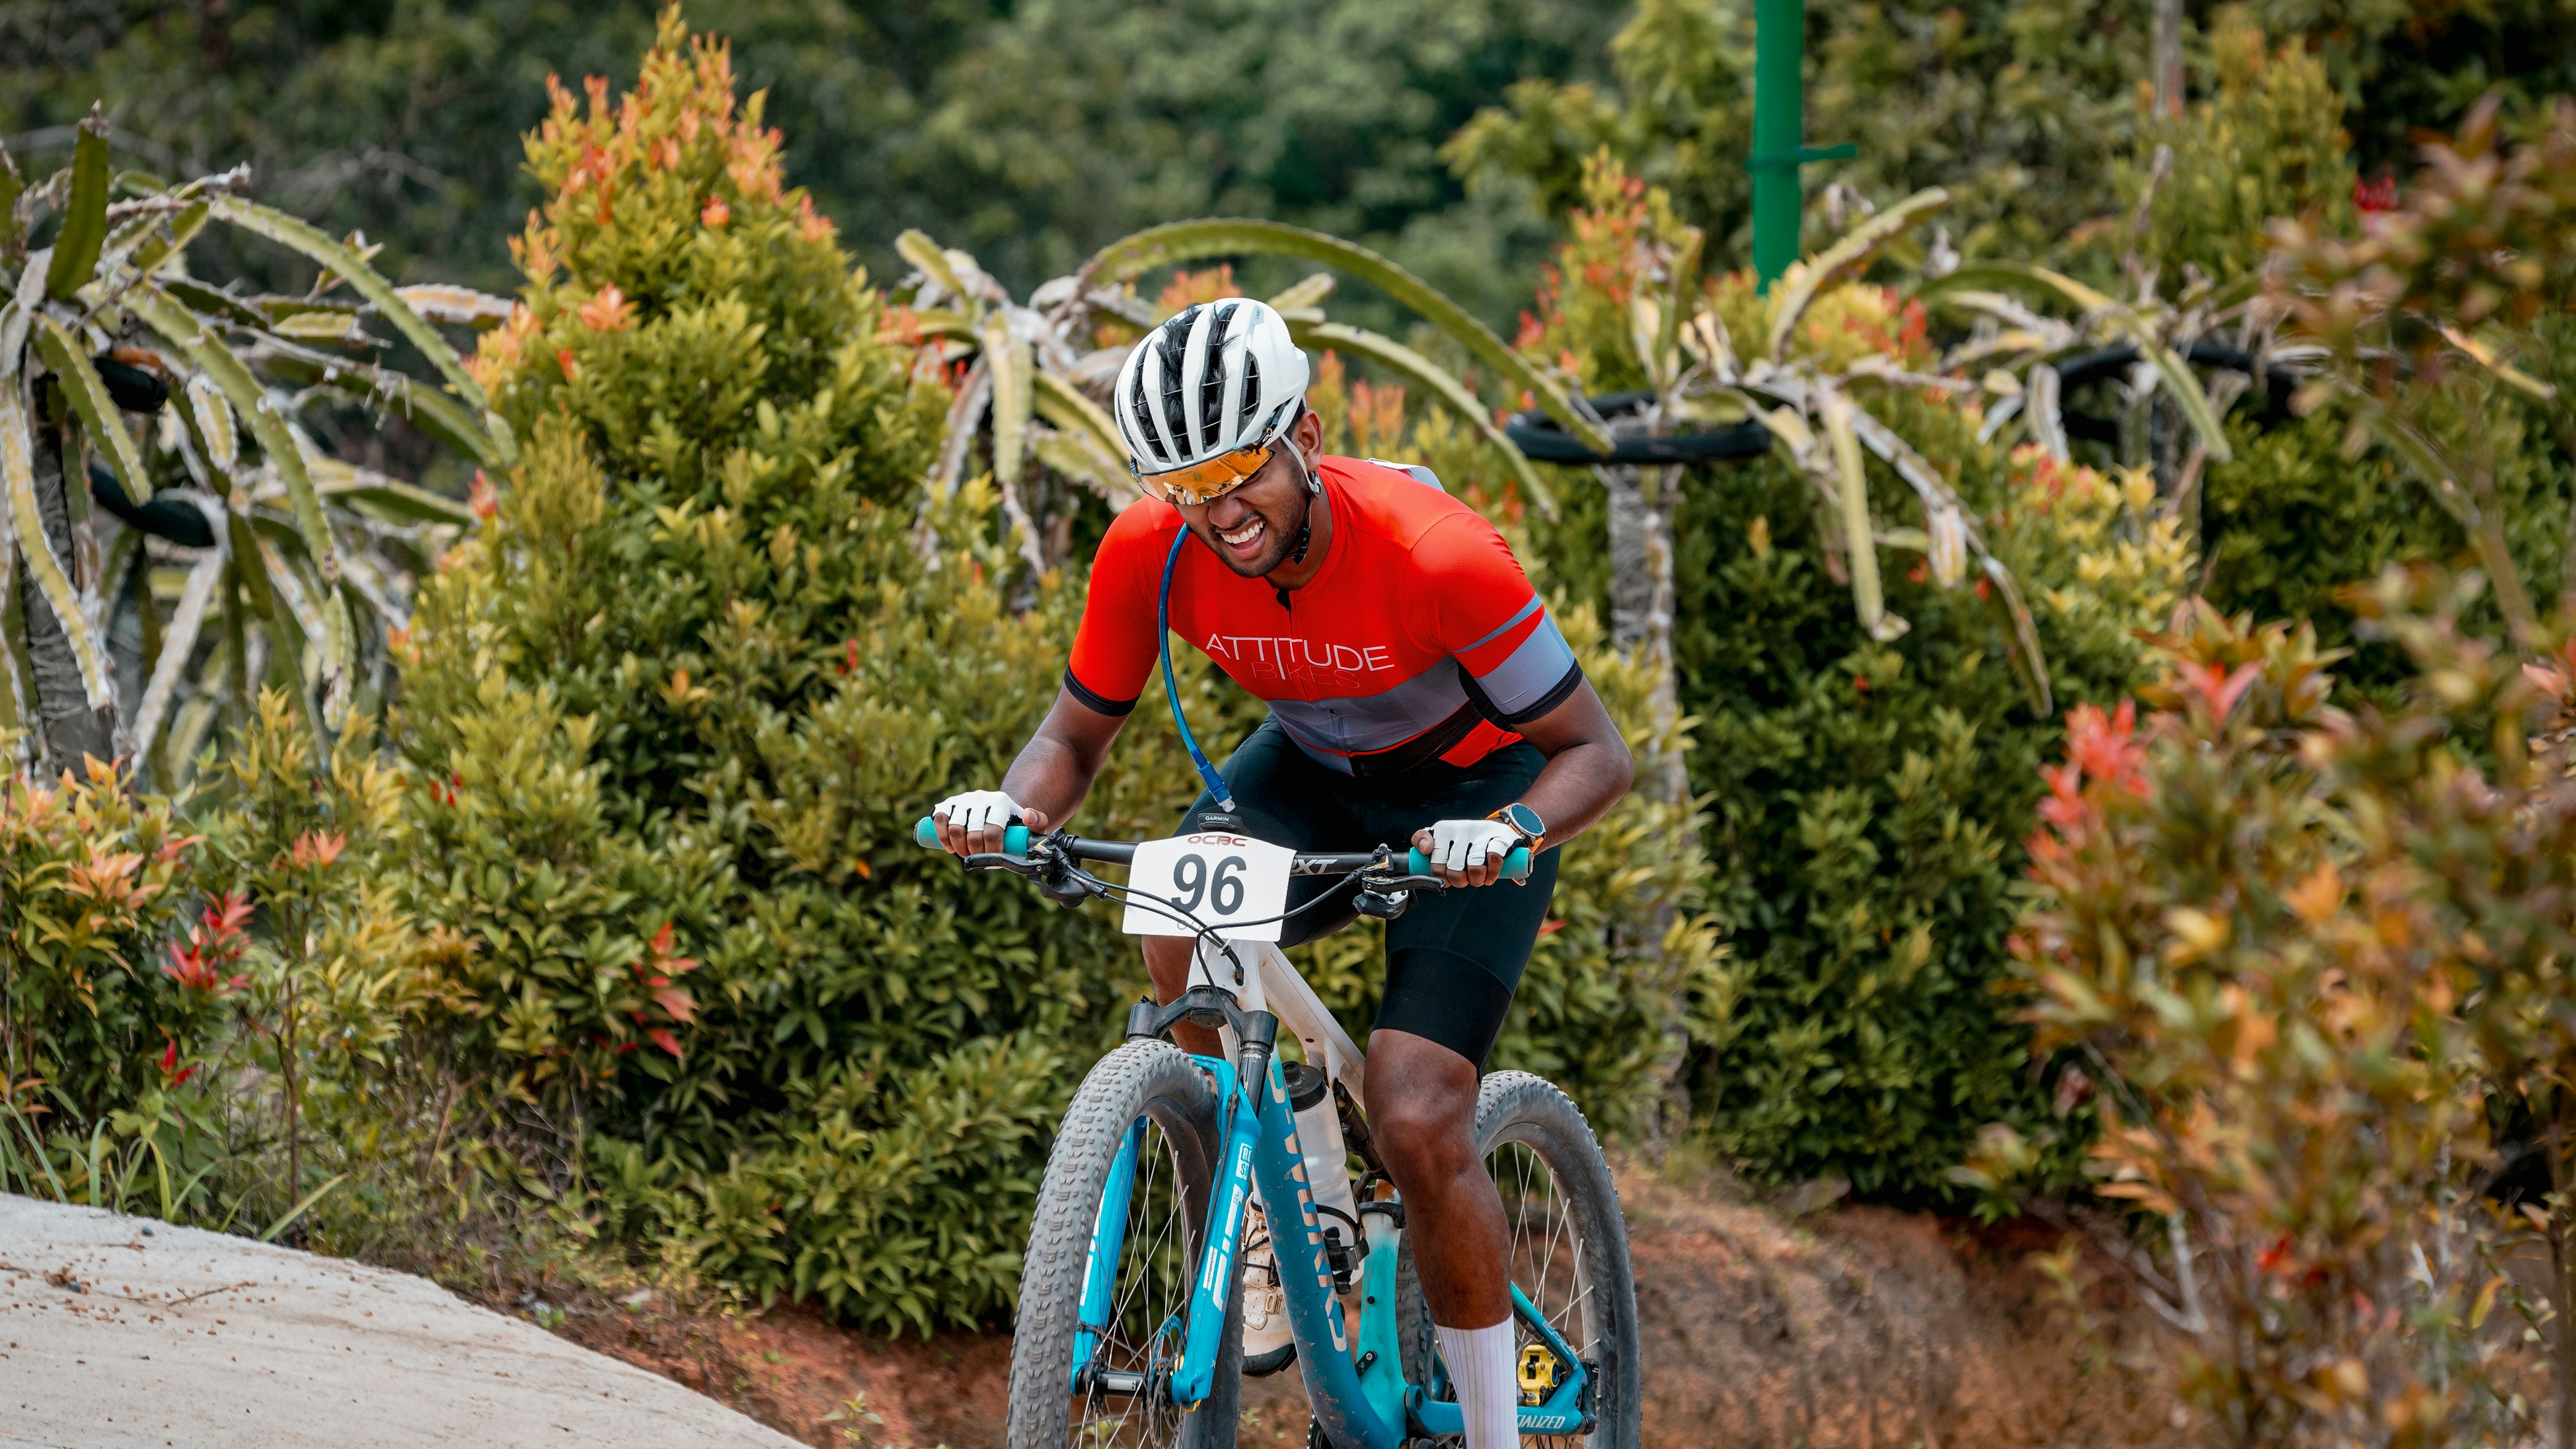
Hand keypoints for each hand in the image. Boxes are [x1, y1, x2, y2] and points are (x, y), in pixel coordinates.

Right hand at [932, 789, 1050, 856]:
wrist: (996, 811)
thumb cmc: (1013, 825)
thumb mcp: (1031, 825)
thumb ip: (1038, 823)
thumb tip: (1028, 816)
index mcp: (1001, 802)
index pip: (993, 830)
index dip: (992, 849)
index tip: (993, 858)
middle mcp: (980, 797)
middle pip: (973, 831)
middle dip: (975, 851)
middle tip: (978, 858)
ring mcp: (963, 799)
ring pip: (955, 827)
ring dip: (959, 847)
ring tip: (965, 854)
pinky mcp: (948, 803)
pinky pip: (939, 819)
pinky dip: (942, 836)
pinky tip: (949, 847)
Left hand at [1412, 817, 1518, 887]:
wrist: (1493, 829)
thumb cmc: (1462, 840)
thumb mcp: (1440, 838)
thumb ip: (1421, 841)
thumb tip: (1425, 849)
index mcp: (1443, 830)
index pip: (1435, 860)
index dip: (1440, 875)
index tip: (1445, 878)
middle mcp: (1461, 828)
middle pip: (1454, 868)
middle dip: (1459, 881)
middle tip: (1463, 880)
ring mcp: (1481, 832)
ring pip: (1474, 867)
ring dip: (1476, 880)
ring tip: (1477, 880)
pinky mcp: (1499, 837)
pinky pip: (1494, 860)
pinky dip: (1491, 874)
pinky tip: (1489, 878)